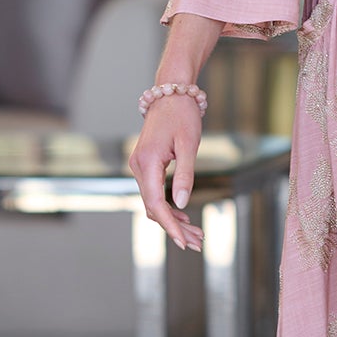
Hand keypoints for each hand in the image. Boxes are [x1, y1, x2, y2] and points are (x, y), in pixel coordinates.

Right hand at [129, 97, 204, 250]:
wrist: (171, 93)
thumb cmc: (182, 115)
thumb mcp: (189, 145)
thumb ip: (186, 175)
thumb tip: (181, 204)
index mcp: (147, 162)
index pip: (154, 203)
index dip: (169, 225)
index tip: (183, 242)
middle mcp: (138, 166)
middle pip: (153, 207)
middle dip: (174, 227)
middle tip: (198, 242)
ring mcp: (140, 166)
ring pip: (153, 202)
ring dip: (173, 220)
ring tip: (196, 235)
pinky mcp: (146, 165)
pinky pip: (154, 192)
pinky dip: (169, 207)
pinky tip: (185, 218)